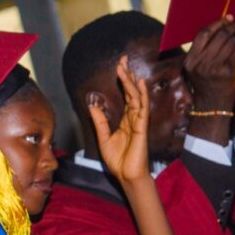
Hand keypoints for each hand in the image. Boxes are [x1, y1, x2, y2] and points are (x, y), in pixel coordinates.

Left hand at [91, 57, 152, 183]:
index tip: (120, 66)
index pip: (125, 96)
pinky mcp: (141, 128)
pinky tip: (140, 84)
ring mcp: (139, 122)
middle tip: (123, 59)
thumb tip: (92, 105)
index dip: (123, 82)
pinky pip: (142, 109)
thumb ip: (99, 121)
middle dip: (127, 76)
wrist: (126, 175)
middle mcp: (134, 118)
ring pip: (136, 97)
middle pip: (131, 92)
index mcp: (126, 120)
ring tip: (125, 67)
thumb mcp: (103, 138)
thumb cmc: (118, 160)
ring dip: (130, 82)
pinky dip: (141, 95)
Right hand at [183, 16, 234, 112]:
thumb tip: (221, 30)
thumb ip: (203, 52)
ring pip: (231, 41)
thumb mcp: (197, 69)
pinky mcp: (227, 72)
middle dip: (234, 25)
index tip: (229, 17)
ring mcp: (213, 68)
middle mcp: (200, 63)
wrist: (212, 106)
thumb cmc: (206, 85)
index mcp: (190, 60)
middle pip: (219, 35)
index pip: (203, 34)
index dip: (217, 23)